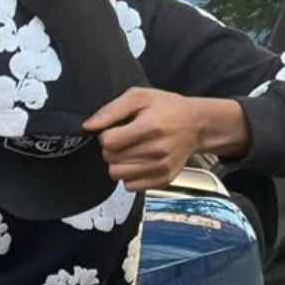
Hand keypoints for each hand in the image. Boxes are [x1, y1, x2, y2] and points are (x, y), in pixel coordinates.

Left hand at [84, 89, 251, 190]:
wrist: (195, 125)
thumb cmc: (167, 108)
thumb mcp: (139, 97)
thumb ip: (111, 110)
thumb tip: (88, 126)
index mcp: (150, 127)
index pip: (108, 142)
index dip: (106, 135)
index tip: (116, 130)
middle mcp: (157, 150)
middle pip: (111, 160)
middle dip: (112, 149)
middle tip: (125, 140)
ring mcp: (160, 168)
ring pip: (118, 175)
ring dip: (119, 164)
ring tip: (131, 151)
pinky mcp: (162, 180)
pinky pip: (130, 187)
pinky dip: (130, 176)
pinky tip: (138, 162)